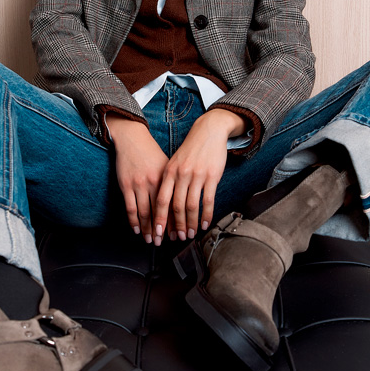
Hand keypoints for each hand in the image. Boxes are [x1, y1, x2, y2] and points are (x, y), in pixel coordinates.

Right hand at [108, 115, 170, 242]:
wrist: (132, 139)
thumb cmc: (151, 153)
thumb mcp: (167, 166)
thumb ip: (174, 183)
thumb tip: (183, 202)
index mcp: (168, 178)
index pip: (174, 204)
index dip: (176, 221)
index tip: (179, 233)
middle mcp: (155, 182)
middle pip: (161, 212)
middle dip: (164, 230)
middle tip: (166, 243)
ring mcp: (139, 184)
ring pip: (145, 213)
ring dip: (149, 229)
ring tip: (152, 240)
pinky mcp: (126, 185)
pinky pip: (130, 208)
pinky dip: (133, 221)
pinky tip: (137, 230)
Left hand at [153, 109, 245, 244]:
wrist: (208, 131)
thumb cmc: (190, 150)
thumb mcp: (174, 163)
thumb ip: (169, 182)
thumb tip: (165, 206)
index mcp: (169, 172)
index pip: (161, 200)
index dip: (159, 218)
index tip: (158, 232)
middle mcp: (181, 174)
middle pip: (176, 206)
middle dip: (176, 226)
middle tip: (177, 238)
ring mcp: (197, 176)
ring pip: (191, 206)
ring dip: (190, 223)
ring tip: (190, 234)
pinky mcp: (212, 176)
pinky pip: (208, 200)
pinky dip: (206, 215)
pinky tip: (204, 224)